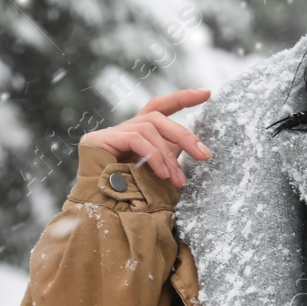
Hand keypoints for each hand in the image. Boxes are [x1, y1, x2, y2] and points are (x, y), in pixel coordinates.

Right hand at [79, 88, 211, 187]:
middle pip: (158, 117)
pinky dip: (154, 156)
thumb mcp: (156, 173)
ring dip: (168, 156)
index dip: (182, 98)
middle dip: (184, 135)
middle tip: (205, 155)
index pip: (160, 107)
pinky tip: (162, 174)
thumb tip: (193, 146)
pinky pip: (136, 139)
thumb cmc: (129, 198)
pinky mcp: (100, 139)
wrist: (100, 212)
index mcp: (137, 134)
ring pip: (149, 128)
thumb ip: (169, 156)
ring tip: (178, 180)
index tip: (206, 93)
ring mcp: (109, 133)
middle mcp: (123, 129)